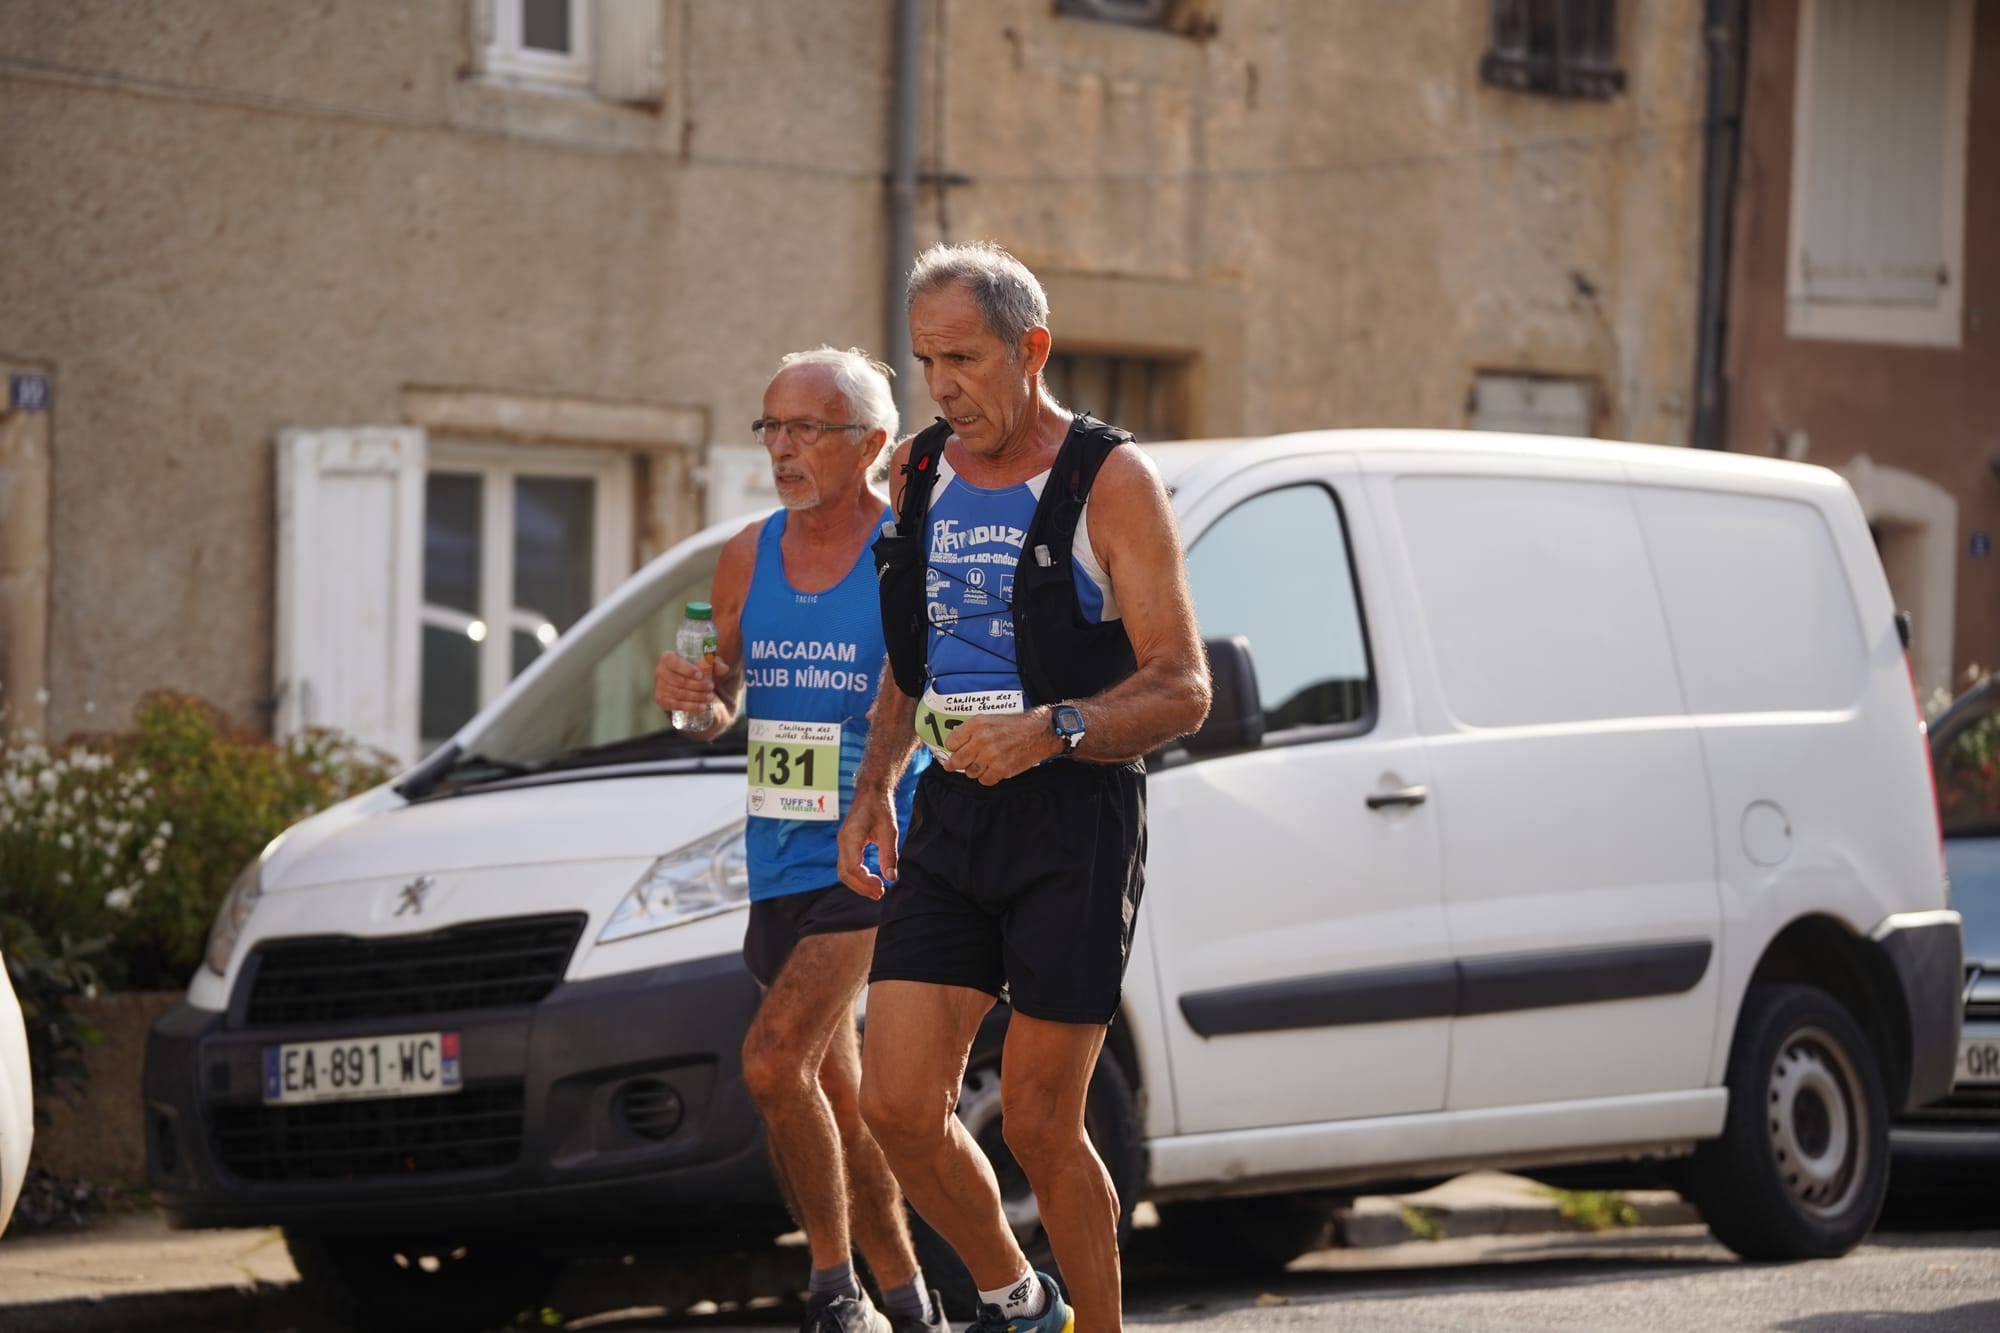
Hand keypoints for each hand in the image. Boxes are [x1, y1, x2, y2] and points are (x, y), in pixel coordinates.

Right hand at [653, 651, 715, 720]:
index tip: (700, 675)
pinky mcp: (661, 699)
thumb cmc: (697, 670)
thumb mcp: (707, 664)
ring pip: (678, 693)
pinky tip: (702, 707)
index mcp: (668, 657)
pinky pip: (675, 705)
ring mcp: (659, 686)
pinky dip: (690, 706)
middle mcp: (660, 670)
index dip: (686, 669)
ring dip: (696, 697)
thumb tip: (724, 668)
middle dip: (697, 685)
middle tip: (711, 687)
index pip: (674, 662)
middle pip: (678, 680)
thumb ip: (716, 664)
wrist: (690, 685)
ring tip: (710, 697)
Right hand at [837, 790, 899, 899]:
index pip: (853, 867)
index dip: (866, 881)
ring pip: (843, 872)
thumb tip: (891, 878)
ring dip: (858, 884)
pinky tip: (870, 880)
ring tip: (876, 891)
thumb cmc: (880, 807)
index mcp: (851, 837)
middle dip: (861, 887)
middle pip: (845, 874)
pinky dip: (857, 876)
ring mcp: (842, 843)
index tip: (882, 887)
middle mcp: (842, 842)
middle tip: (880, 894)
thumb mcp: (889, 830)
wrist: (870, 791)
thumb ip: (889, 854)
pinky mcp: (846, 844)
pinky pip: (846, 865)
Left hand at [941, 711, 1059, 784]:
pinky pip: (984, 780)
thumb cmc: (1015, 726)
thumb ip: (969, 732)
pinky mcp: (1001, 768)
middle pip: (957, 760)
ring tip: (985, 762)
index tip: (958, 750)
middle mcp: (983, 739)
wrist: (1039, 732)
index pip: (951, 742)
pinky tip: (994, 768)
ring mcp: (991, 755)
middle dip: (959, 763)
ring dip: (975, 770)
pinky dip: (987, 777)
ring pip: (970, 772)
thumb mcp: (989, 719)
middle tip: (964, 761)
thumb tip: (952, 750)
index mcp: (977, 724)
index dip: (954, 748)